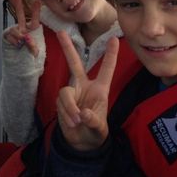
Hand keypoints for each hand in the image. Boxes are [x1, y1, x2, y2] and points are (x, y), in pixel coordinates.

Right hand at [4, 0, 41, 57]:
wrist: (22, 68)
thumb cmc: (31, 60)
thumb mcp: (36, 53)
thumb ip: (33, 45)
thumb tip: (26, 38)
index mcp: (33, 32)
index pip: (34, 20)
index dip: (35, 10)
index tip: (37, 1)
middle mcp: (23, 31)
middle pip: (20, 16)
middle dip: (18, 6)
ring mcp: (15, 34)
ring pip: (14, 29)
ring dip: (19, 36)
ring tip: (22, 43)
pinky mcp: (7, 38)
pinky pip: (8, 36)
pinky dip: (14, 41)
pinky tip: (17, 46)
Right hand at [55, 31, 117, 151]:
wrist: (81, 143)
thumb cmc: (95, 132)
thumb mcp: (99, 129)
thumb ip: (93, 121)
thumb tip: (82, 113)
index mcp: (99, 89)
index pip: (106, 70)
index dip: (110, 55)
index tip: (115, 39)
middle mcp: (84, 87)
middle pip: (74, 64)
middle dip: (67, 48)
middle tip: (61, 32)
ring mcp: (71, 93)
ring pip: (66, 92)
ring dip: (70, 108)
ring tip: (76, 122)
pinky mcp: (61, 101)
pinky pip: (61, 103)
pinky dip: (66, 114)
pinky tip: (72, 123)